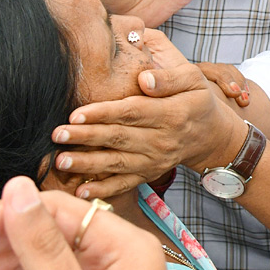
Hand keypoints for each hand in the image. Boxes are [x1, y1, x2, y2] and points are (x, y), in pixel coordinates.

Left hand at [51, 63, 247, 198]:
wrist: (212, 135)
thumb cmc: (197, 100)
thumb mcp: (194, 79)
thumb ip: (169, 77)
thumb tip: (143, 78)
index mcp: (171, 114)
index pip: (132, 113)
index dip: (103, 113)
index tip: (76, 114)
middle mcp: (162, 140)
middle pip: (119, 138)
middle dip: (85, 137)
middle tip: (57, 135)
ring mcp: (155, 160)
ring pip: (117, 163)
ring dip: (87, 164)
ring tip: (61, 161)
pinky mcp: (150, 173)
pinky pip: (125, 184)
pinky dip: (103, 190)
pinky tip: (81, 192)